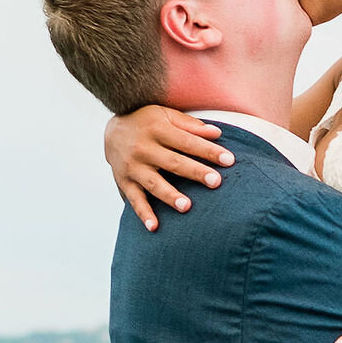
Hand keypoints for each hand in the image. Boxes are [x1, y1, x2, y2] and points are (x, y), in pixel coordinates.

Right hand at [104, 107, 232, 230]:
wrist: (112, 130)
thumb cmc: (147, 123)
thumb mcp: (166, 116)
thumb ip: (191, 125)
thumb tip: (217, 133)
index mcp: (158, 129)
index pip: (187, 142)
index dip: (208, 151)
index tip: (230, 160)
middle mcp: (144, 148)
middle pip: (173, 162)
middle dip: (195, 172)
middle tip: (216, 182)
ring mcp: (133, 167)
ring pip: (153, 183)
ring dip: (169, 195)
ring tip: (186, 206)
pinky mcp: (124, 182)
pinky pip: (135, 200)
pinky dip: (144, 214)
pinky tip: (154, 226)